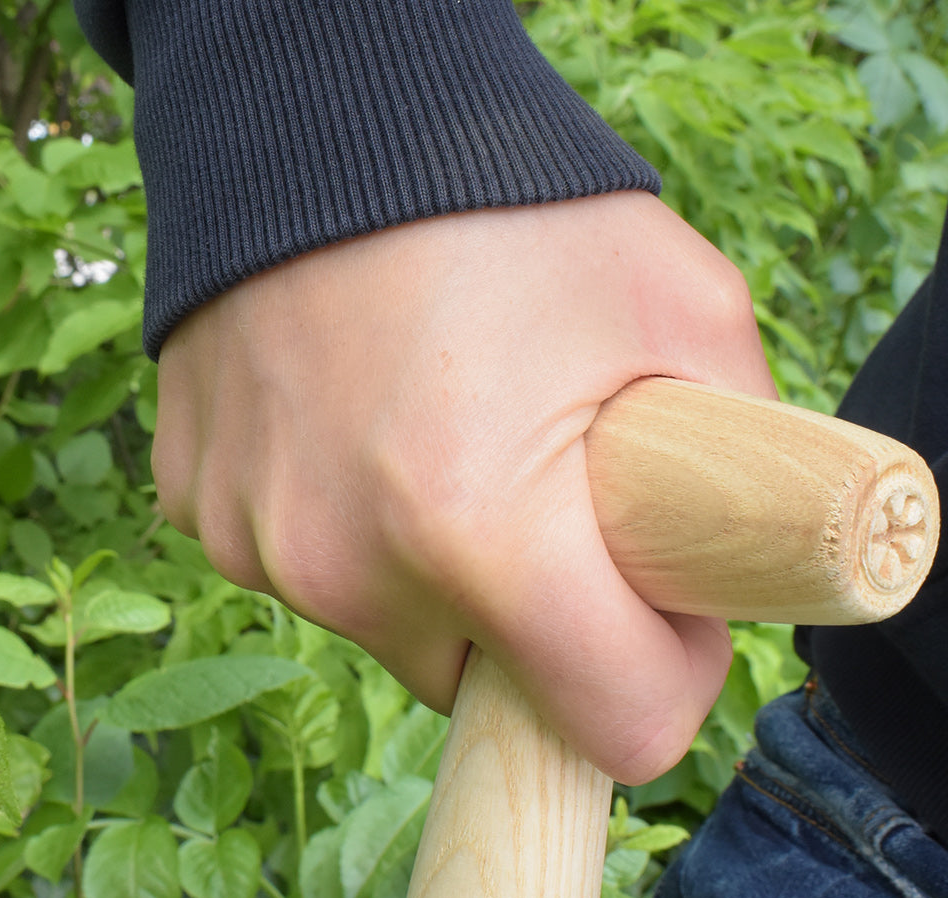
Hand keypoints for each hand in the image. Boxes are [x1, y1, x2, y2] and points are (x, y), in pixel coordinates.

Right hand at [153, 191, 775, 784]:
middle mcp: (349, 568)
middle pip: (493, 687)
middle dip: (534, 624)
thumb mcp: (684, 310)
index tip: (661, 602)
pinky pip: (311, 571)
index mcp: (483, 532)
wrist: (313, 118)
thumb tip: (725, 576)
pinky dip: (349, 532)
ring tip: (440, 443)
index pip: (619, 729)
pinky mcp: (204, 518)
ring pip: (397, 631)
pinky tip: (356, 430)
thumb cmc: (508, 205)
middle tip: (540, 496)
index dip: (665, 673)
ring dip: (435, 578)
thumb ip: (743, 462)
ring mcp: (260, 547)